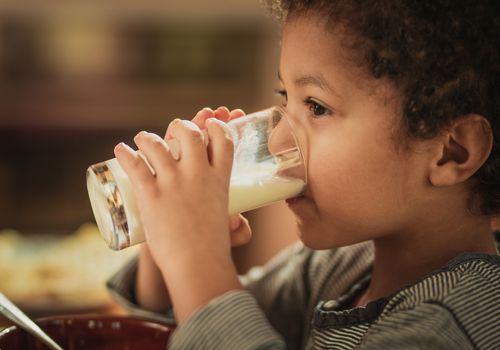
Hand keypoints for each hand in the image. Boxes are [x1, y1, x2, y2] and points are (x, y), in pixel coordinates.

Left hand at [115, 106, 248, 323]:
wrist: (197, 264)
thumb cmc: (212, 250)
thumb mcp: (228, 227)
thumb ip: (237, 226)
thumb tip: (240, 225)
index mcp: (220, 179)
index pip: (223, 140)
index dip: (216, 127)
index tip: (209, 125)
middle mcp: (198, 175)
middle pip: (190, 134)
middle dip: (182, 126)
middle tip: (173, 130)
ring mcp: (174, 183)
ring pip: (158, 145)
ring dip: (148, 138)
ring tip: (142, 139)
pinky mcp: (152, 194)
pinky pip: (135, 165)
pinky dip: (125, 154)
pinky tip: (119, 150)